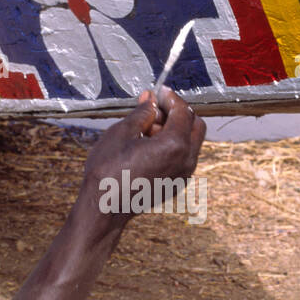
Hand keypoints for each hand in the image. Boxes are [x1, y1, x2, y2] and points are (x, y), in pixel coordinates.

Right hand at [78, 88, 205, 224]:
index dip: (171, 98)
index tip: (158, 92)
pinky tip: (148, 145)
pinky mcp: (177, 184)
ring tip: (146, 129)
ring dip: (175, 130)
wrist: (104, 208)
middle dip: (178, 113)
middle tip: (155, 109)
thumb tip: (150, 100)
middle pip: (195, 126)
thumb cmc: (108, 171)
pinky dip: (173, 146)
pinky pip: (183, 157)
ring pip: (190, 142)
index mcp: (175, 145)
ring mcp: (184, 175)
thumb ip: (142, 113)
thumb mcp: (122, 132)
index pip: (183, 111)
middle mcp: (186, 160)